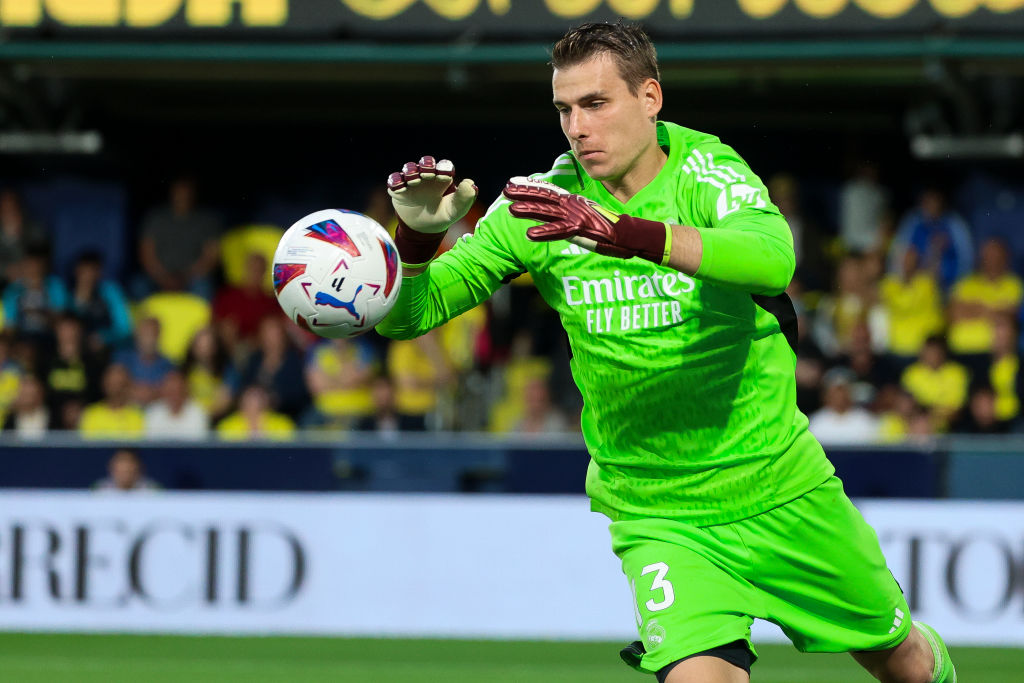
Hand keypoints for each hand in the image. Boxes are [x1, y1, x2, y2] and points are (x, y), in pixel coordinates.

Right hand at [387, 156, 476, 233]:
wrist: (424, 230)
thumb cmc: (443, 215)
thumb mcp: (456, 210)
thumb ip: (465, 198)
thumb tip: (470, 183)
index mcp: (443, 178)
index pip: (444, 166)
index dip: (444, 168)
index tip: (444, 177)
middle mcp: (427, 176)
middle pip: (426, 162)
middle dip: (427, 165)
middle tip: (428, 174)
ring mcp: (412, 181)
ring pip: (409, 168)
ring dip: (411, 171)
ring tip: (414, 180)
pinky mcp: (398, 189)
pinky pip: (394, 180)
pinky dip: (396, 181)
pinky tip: (400, 188)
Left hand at [503, 177, 669, 264]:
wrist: (630, 233)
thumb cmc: (609, 226)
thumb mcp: (587, 215)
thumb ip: (571, 213)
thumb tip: (558, 213)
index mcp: (573, 201)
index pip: (548, 191)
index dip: (530, 186)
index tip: (513, 183)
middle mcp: (573, 206)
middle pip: (544, 197)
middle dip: (524, 193)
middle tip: (505, 190)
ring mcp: (576, 217)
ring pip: (548, 212)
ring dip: (529, 210)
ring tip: (510, 210)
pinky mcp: (581, 230)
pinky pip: (560, 232)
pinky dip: (545, 233)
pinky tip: (530, 234)